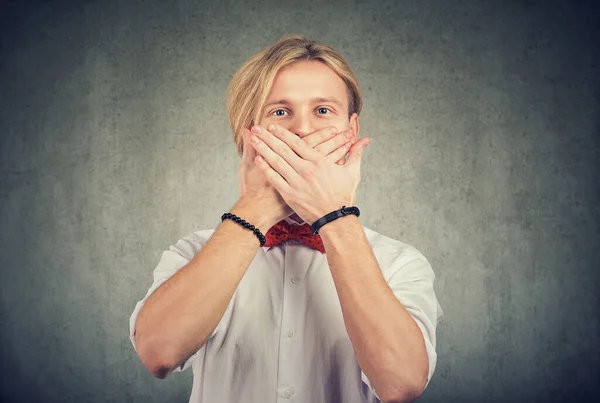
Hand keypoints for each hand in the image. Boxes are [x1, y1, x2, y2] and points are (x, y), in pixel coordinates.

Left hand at [247, 123, 370, 224]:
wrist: (336, 218)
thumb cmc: (344, 196)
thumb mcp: (352, 172)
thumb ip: (355, 153)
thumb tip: (365, 140)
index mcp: (319, 162)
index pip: (297, 143)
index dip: (282, 133)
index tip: (272, 126)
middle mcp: (306, 170)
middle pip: (282, 149)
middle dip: (268, 137)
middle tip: (256, 127)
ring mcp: (296, 182)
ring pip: (276, 161)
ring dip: (263, 149)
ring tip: (252, 139)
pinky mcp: (290, 194)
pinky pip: (275, 179)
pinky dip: (266, 169)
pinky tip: (257, 160)